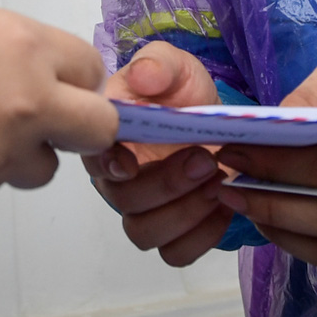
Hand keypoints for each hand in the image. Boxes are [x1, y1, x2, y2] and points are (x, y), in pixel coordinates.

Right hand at [0, 4, 117, 212]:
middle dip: (79, 130)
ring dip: (19, 158)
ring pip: (43, 167)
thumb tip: (23, 72)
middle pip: (99, 127)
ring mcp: (5, 150)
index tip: (61, 89)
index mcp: (24, 45)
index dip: (75, 83)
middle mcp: (28, 98)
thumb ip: (5, 52)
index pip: (90, 69)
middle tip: (45, 127)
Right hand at [80, 42, 231, 266]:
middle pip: (124, 202)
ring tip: (218, 183)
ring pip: (146, 235)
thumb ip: (159, 64)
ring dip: (185, 214)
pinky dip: (202, 236)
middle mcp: (116, 179)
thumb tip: (144, 76)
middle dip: (168, 184)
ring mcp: (143, 210)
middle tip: (206, 160)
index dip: (109, 165)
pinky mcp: (172, 231)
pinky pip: (176, 252)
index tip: (135, 161)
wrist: (214, 122)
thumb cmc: (183, 93)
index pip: (93, 159)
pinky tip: (224, 207)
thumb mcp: (176, 66)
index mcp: (108, 138)